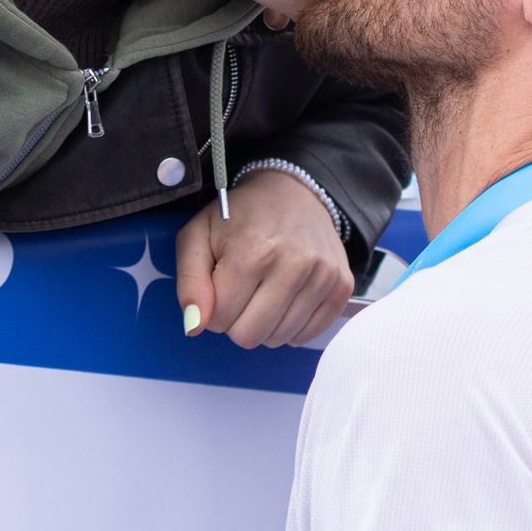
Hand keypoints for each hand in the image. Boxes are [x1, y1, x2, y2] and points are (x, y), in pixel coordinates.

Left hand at [174, 168, 353, 347]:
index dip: (213, 308)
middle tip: (241, 291)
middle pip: (249, 336)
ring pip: (278, 339)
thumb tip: (195, 326)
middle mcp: (294, 264)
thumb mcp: (197, 236)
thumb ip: (189, 283)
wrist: (292, 191)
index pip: (220, 320)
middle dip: (236, 321)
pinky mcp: (341, 286)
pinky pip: (308, 335)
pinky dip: (291, 326)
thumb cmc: (240, 216)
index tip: (221, 285)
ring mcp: (323, 275)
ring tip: (264, 290)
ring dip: (264, 324)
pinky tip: (285, 299)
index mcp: (253, 251)